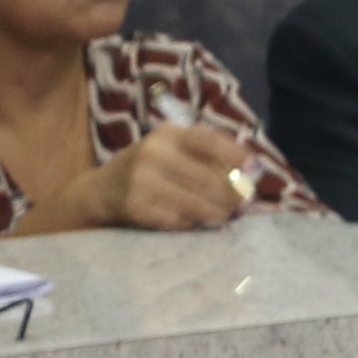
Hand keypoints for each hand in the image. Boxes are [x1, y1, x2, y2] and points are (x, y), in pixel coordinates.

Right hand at [92, 125, 261, 233]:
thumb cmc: (148, 167)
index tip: (256, 170)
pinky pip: (176, 220)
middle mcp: (153, 152)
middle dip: (231, 195)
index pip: (208, 141)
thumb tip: (251, 169)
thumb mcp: (170, 149)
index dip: (236, 156)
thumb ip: (206, 154)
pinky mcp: (134, 206)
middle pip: (206, 178)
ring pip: (194, 203)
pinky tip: (196, 223)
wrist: (101, 189)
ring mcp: (141, 180)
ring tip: (225, 216)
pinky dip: (191, 223)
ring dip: (216, 213)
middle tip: (244, 205)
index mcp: (167, 134)